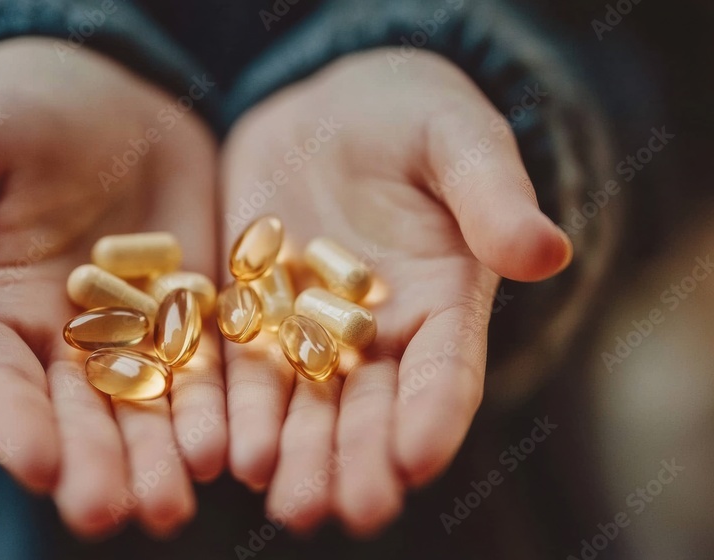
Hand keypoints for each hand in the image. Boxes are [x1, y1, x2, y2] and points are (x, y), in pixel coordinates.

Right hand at [0, 38, 225, 537]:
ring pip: (148, 408)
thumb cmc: (13, 112)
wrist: (100, 97)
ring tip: (178, 503)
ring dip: (163, 457)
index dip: (15, 427)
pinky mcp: (195, 313)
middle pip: (78, 417)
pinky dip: (220, 407)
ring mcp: (136, 333)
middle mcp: (64, 342)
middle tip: (115, 513)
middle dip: (95, 465)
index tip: (39, 466)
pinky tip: (237, 444)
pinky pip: (211, 367)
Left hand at [220, 49, 571, 535]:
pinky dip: (233, 409)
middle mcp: (377, 334)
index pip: (445, 371)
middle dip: (358, 460)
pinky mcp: (249, 312)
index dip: (434, 416)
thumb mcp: (458, 139)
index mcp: (442, 303)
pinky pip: (238, 366)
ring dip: (293, 454)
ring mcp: (308, 329)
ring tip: (282, 502)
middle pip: (370, 408)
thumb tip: (546, 252)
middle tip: (348, 512)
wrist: (332, 111)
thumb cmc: (414, 117)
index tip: (419, 460)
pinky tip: (221, 449)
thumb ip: (493, 195)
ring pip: (302, 404)